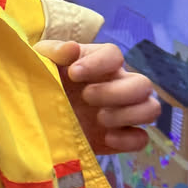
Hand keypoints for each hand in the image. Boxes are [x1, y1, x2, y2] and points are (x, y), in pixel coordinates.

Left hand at [37, 38, 160, 154]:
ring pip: (151, 109)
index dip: (98, 63)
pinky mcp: (120, 138)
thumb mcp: (40, 64)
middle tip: (86, 97)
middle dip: (115, 92)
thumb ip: (53, 52)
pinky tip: (106, 137)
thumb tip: (71, 48)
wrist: (36, 120)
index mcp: (99, 64)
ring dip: (128, 114)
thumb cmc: (42, 85)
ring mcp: (123, 112)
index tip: (73, 74)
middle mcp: (118, 85)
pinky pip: (141, 138)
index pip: (114, 54)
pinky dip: (128, 139)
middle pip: (143, 83)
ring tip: (100, 118)